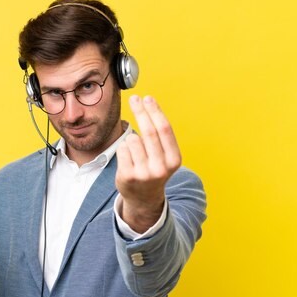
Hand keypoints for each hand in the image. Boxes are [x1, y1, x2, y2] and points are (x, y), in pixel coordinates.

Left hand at [116, 95, 181, 232]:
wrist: (144, 198)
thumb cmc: (154, 168)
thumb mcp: (165, 155)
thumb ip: (159, 135)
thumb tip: (148, 102)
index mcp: (174, 160)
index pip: (164, 129)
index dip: (155, 111)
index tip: (147, 98)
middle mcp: (161, 167)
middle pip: (149, 131)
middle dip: (141, 111)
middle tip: (134, 98)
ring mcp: (144, 173)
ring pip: (132, 140)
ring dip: (131, 139)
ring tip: (135, 152)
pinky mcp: (128, 176)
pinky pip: (122, 149)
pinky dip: (123, 149)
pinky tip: (128, 159)